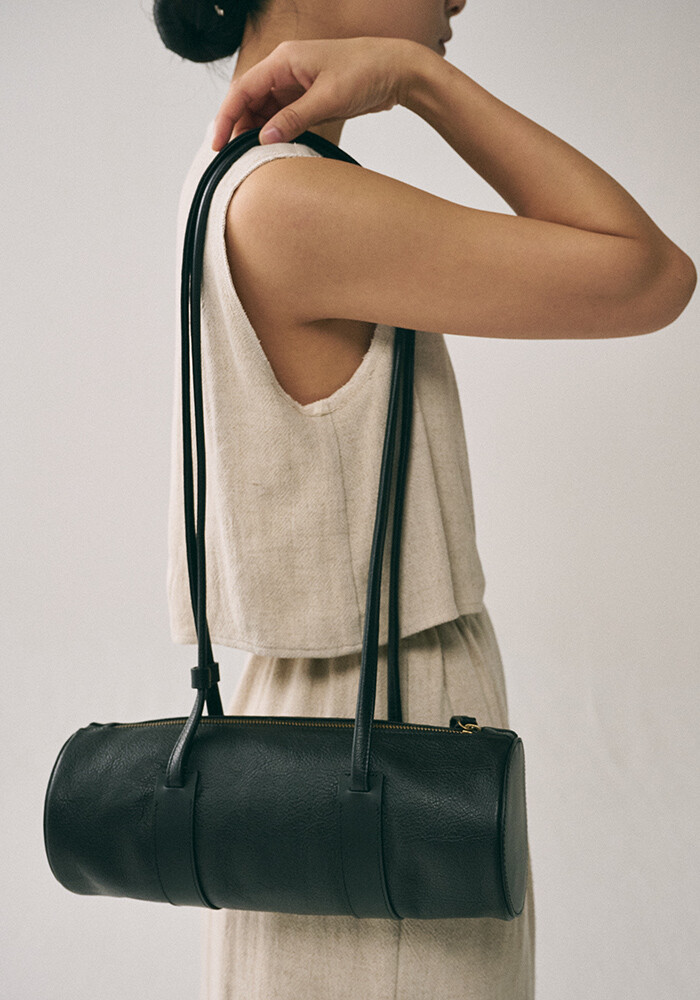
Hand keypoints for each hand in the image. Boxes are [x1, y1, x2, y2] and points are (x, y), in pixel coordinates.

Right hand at [211, 36, 413, 150]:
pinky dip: (276, 133)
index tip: (218, 144)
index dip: (226, 117)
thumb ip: (295, 119)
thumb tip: (264, 138)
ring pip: (264, 110)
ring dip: (257, 132)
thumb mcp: (328, 99)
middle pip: (249, 100)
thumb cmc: (365, 73)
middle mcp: (285, 69)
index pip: (242, 89)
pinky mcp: (307, 97)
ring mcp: (295, 84)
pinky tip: (275, 150)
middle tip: (235, 158)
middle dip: (239, 128)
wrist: (395, 70)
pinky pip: (282, 116)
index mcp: (284, 60)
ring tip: (254, 158)